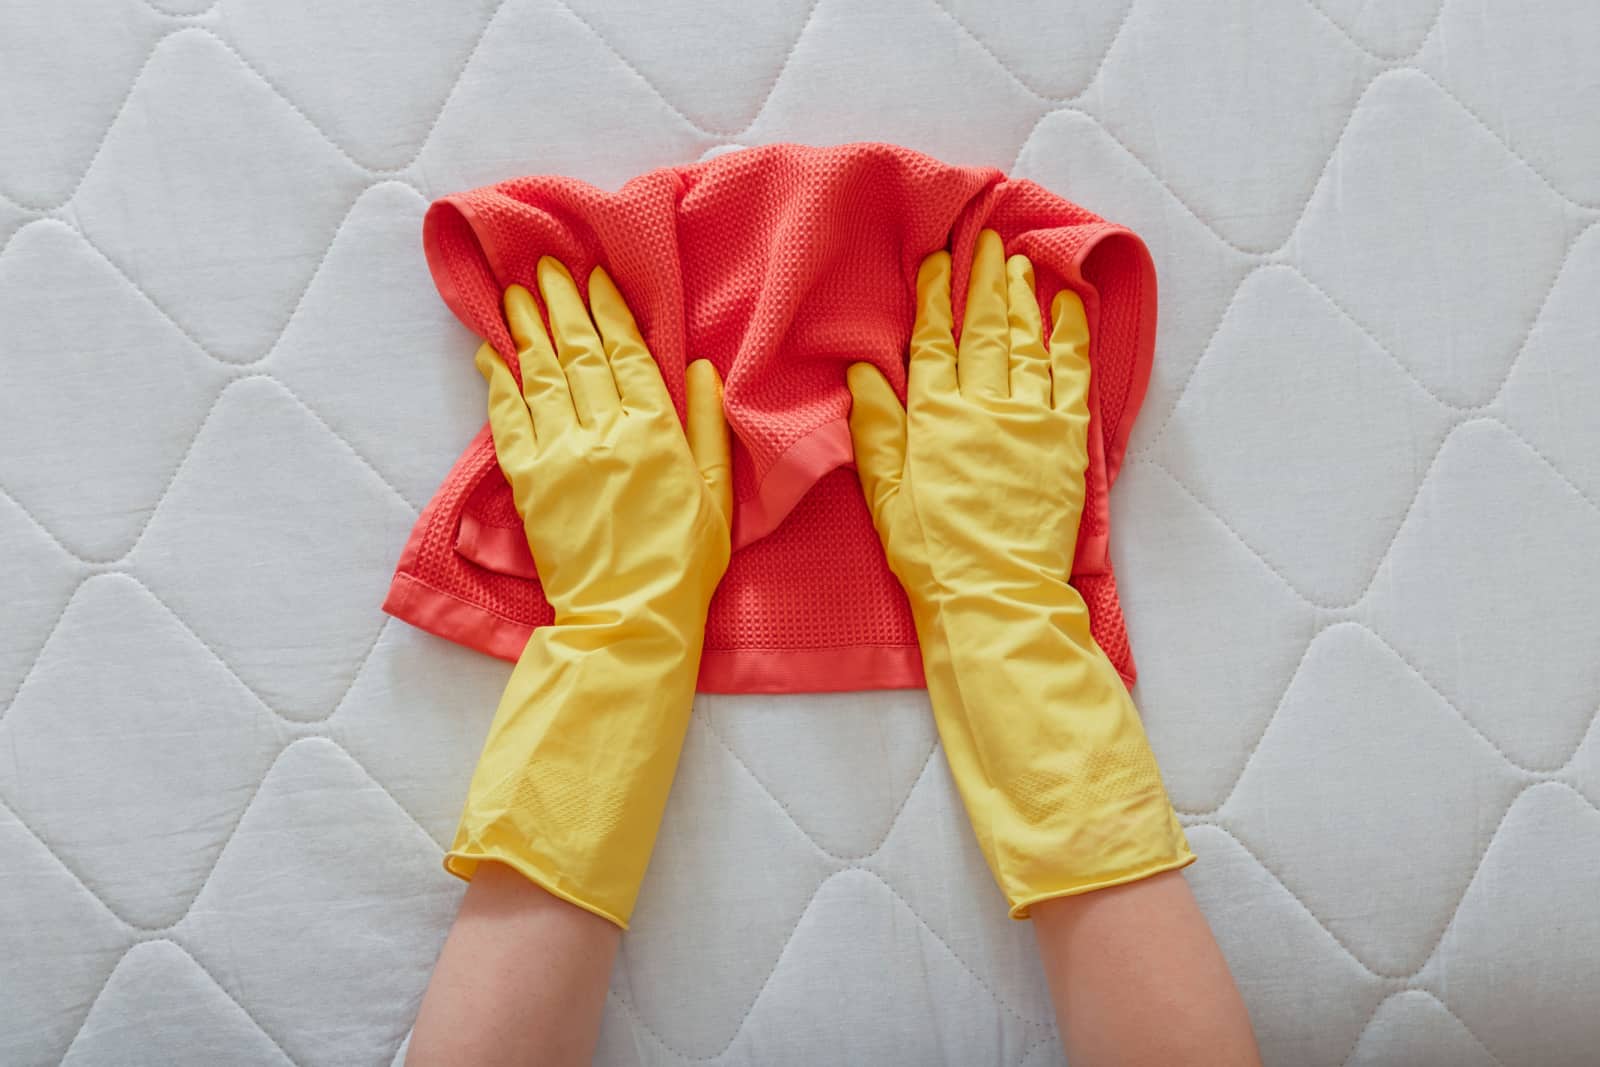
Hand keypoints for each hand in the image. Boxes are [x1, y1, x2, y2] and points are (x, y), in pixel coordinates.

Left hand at [445, 257, 730, 928]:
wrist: (631, 620)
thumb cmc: (685, 563)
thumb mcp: (717, 495)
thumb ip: (706, 428)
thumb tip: (699, 369)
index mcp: (656, 432)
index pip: (627, 354)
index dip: (609, 310)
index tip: (595, 275)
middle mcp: (606, 433)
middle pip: (579, 353)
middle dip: (561, 304)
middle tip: (545, 264)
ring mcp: (562, 455)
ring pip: (540, 376)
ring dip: (526, 330)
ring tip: (514, 292)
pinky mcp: (530, 483)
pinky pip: (508, 421)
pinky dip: (498, 384)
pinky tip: (491, 355)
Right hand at [848, 230, 1191, 915]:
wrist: (995, 596)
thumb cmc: (929, 553)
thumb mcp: (882, 495)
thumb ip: (874, 429)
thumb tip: (862, 372)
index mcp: (933, 418)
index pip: (933, 341)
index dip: (935, 297)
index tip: (937, 260)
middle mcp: (983, 406)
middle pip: (983, 329)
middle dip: (982, 280)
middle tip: (985, 239)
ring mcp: (1031, 420)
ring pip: (1026, 341)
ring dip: (1022, 298)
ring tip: (1018, 261)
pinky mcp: (1066, 440)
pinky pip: (1072, 374)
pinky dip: (1071, 335)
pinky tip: (1068, 305)